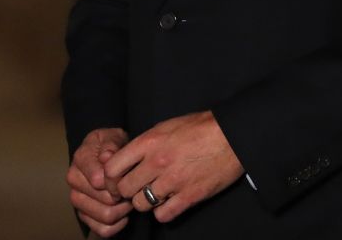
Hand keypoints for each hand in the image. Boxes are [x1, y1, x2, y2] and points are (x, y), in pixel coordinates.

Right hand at [66, 127, 132, 236]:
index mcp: (80, 158)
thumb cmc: (110, 145)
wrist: (104, 153)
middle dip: (123, 196)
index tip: (127, 175)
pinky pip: (103, 230)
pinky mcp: (83, 215)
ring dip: (122, 211)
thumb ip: (111, 144)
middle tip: (131, 188)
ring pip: (105, 217)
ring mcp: (77, 199)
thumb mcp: (112, 136)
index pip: (99, 179)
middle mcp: (74, 179)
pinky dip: (117, 225)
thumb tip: (106, 157)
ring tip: (128, 199)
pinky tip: (123, 213)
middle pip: (105, 200)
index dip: (117, 181)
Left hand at [103, 111, 242, 224]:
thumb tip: (129, 159)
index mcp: (149, 141)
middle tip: (135, 187)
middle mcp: (157, 162)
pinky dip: (163, 211)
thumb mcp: (165, 126)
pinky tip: (169, 200)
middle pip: (124, 189)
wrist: (230, 136)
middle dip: (127, 190)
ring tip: (154, 193)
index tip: (118, 177)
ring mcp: (173, 181)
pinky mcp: (189, 197)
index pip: (112, 167)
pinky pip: (162, 215)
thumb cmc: (198, 127)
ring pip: (141, 204)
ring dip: (145, 201)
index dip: (112, 176)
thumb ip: (145, 144)